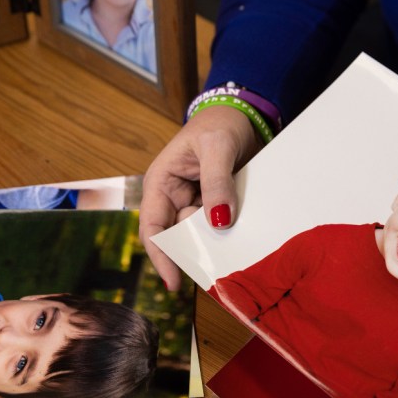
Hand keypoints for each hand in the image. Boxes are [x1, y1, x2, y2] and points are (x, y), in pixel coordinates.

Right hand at [139, 105, 262, 290]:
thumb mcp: (217, 148)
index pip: (154, 227)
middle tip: (217, 268)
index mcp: (161, 183)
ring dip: (215, 245)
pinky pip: (220, 228)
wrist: (243, 115)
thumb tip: (218, 221)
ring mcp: (196, 204)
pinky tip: (243, 242)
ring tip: (234, 254)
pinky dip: (230, 236)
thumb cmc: (220, 124)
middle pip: (178, 238)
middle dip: (194, 253)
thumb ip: (216, 182)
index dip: (161, 256)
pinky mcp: (217, 207)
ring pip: (201, 236)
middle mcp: (175, 198)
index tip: (174, 282)